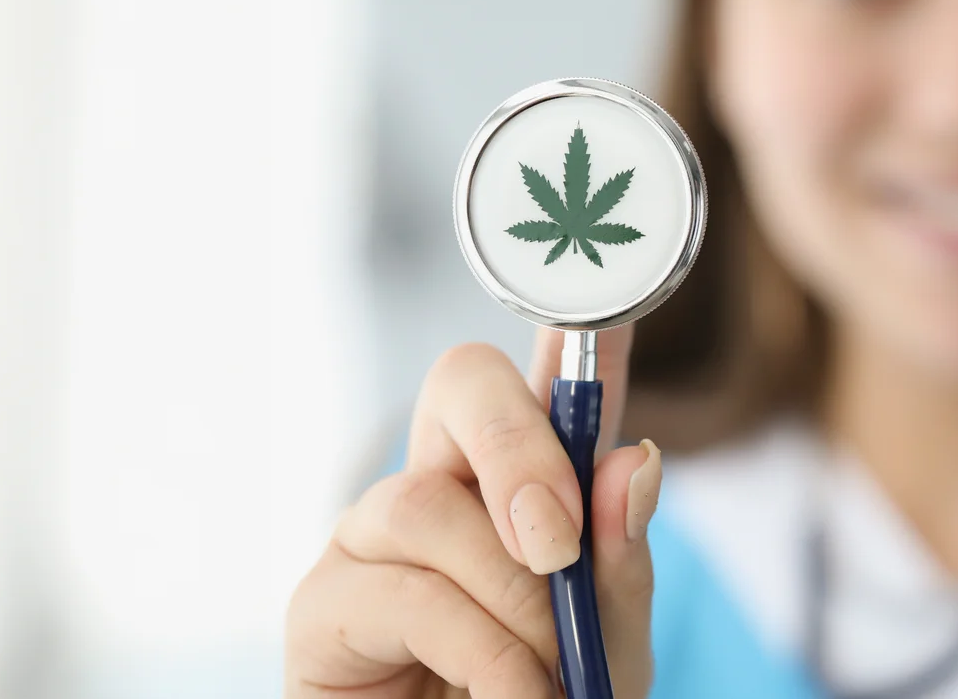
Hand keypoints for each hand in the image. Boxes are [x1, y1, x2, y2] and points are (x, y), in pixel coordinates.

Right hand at [285, 326, 658, 698]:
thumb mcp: (608, 643)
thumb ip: (620, 560)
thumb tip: (634, 462)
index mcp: (524, 482)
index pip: (550, 380)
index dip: (577, 326)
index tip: (609, 298)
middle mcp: (444, 486)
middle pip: (462, 381)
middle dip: (519, 447)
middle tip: (560, 546)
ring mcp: (374, 537)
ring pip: (428, 503)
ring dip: (509, 598)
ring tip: (547, 676)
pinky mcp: (323, 603)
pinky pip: (402, 590)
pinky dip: (476, 650)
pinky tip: (508, 696)